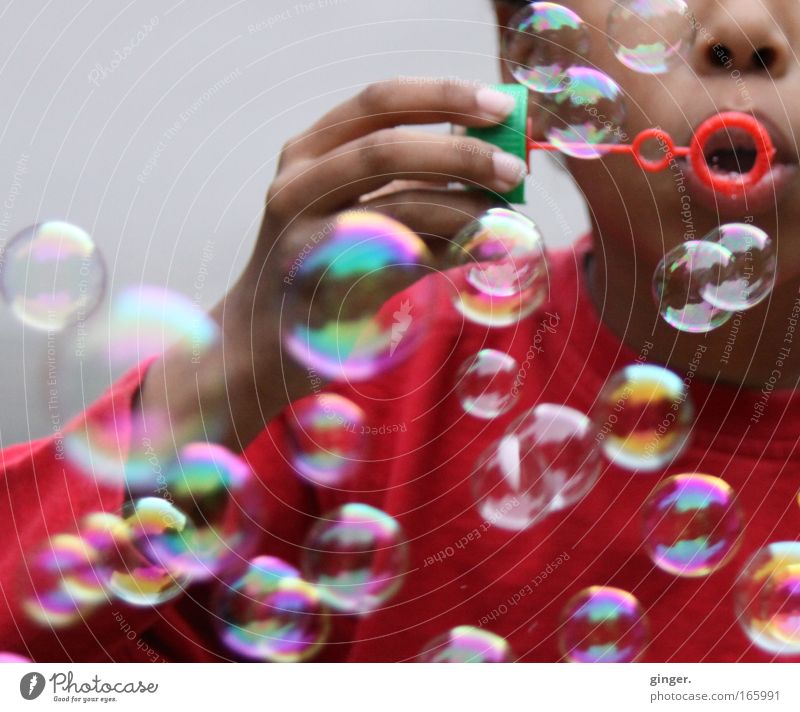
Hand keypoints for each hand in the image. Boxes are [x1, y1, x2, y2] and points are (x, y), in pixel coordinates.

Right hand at [141, 78, 527, 449]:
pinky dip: (454, 251)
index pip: (378, 101)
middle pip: (389, 148)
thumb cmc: (320, 269)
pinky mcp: (326, 289)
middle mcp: (298, 187)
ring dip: (468, 209)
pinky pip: (407, 262)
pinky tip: (483, 249)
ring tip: (507, 217)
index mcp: (306, 154)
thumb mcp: (348, 208)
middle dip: (462, 153)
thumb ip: (404, 180)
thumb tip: (488, 155)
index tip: (500, 103)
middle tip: (516, 168)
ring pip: (401, 207)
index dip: (443, 95)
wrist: (262, 343)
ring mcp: (306, 238)